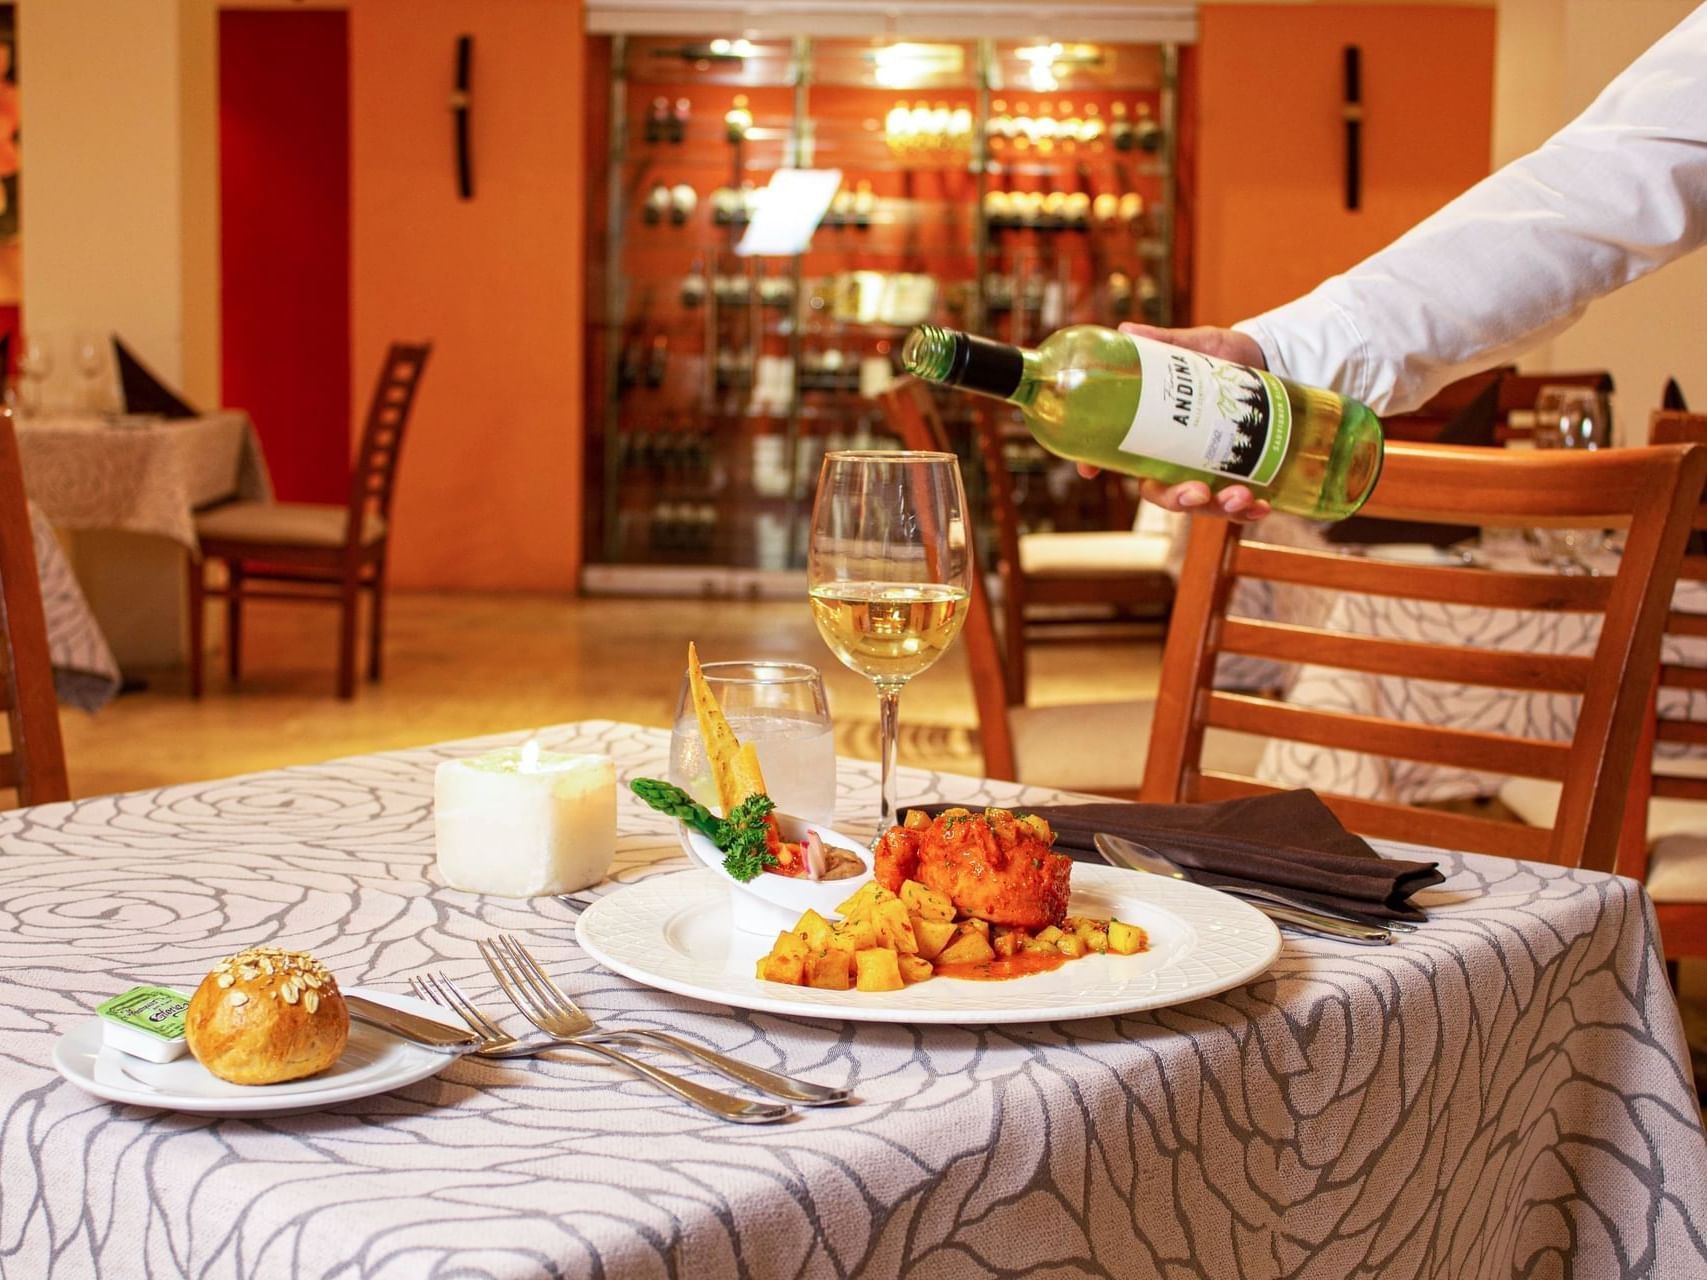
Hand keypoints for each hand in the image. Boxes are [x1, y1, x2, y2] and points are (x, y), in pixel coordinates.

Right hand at [1074, 323, 1273, 522]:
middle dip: (1177, 499)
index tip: (1089, 470)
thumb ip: (1165, 342)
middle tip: (1197, 492)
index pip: (1117, 454)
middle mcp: (1175, 460)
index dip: (1097, 463)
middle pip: (1161, 493)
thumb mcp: (1197, 345)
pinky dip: (1249, 511)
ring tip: (1242, 495)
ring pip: (1202, 506)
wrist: (1268, 358)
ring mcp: (1207, 472)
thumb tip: (1127, 331)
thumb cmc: (1223, 354)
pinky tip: (1263, 506)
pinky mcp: (1240, 476)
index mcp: (1154, 433)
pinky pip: (1240, 507)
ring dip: (1219, 509)